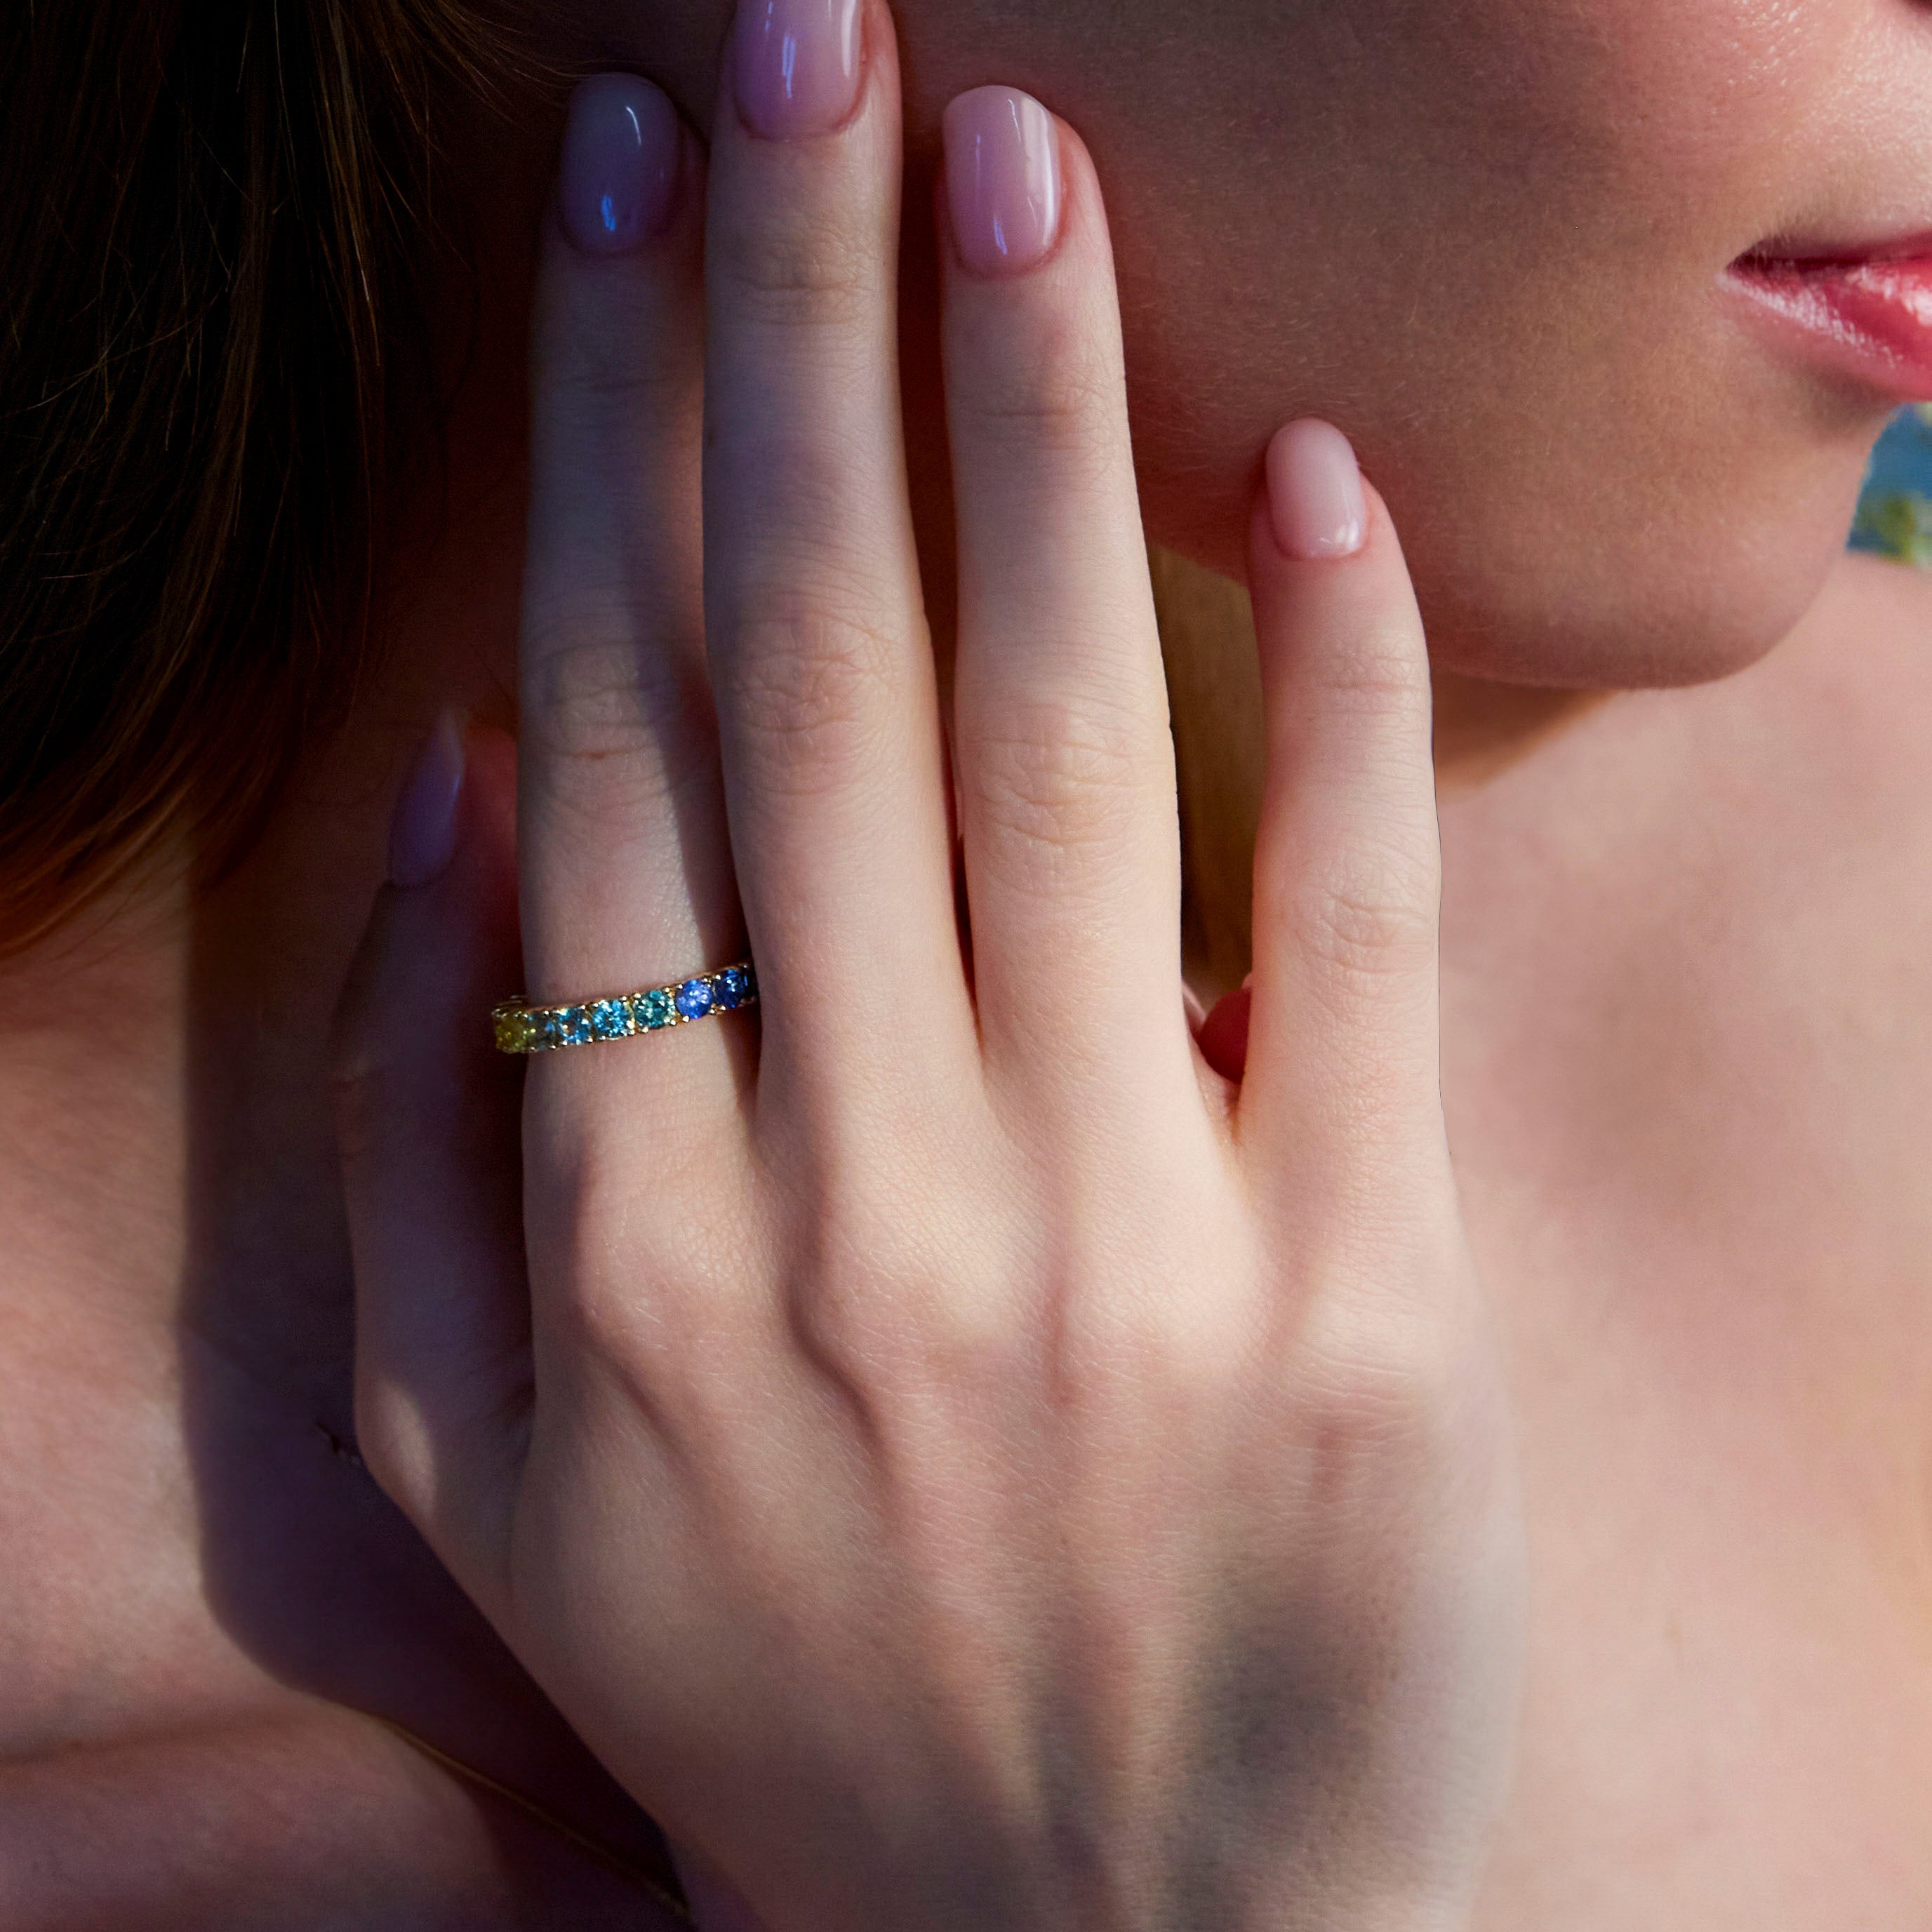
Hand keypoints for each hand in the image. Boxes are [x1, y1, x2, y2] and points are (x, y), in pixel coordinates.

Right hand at [333, 5, 1523, 1925]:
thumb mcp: (484, 1472)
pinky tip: (1294, 472)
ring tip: (1017, 166)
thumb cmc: (776, 1697)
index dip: (617, 432)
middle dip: (811, 326)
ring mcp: (1127, 1256)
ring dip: (1034, 417)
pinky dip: (1320, 684)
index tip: (637, 198)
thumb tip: (462, 789)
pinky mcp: (1366, 1307)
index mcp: (623, 1246)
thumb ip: (424, 1137)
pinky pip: (1344, 928)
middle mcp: (853, 1214)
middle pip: (819, 673)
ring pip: (1056, 744)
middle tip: (829, 51)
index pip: (620, 729)